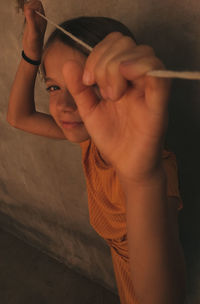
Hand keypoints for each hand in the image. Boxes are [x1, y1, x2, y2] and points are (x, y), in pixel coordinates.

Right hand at [22, 0, 46, 59]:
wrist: (32, 51)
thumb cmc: (35, 44)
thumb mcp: (33, 33)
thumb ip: (31, 21)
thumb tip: (28, 9)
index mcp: (42, 19)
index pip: (38, 4)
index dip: (32, 4)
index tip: (28, 11)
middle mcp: (39, 19)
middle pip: (34, 4)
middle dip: (29, 5)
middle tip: (26, 13)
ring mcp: (35, 20)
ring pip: (31, 7)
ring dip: (27, 8)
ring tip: (26, 16)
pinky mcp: (30, 22)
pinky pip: (28, 12)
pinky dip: (25, 12)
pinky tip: (25, 18)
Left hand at [62, 32, 170, 181]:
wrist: (126, 164)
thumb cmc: (112, 138)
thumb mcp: (88, 111)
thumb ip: (79, 88)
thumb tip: (68, 64)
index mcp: (123, 78)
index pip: (115, 43)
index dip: (97, 54)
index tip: (87, 81)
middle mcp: (138, 79)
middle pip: (126, 43)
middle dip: (104, 62)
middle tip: (101, 91)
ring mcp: (150, 89)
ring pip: (142, 53)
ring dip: (116, 68)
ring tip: (112, 96)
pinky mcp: (159, 103)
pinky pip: (158, 74)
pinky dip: (138, 68)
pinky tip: (122, 82)